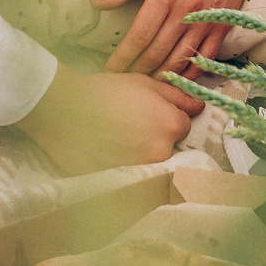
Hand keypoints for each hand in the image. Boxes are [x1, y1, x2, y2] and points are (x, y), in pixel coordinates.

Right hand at [15, 67, 198, 174]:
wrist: (65, 110)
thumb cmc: (106, 91)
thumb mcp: (146, 84)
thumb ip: (177, 97)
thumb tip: (200, 106)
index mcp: (171, 126)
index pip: (184, 126)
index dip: (167, 117)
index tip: (149, 112)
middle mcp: (161, 152)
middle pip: (168, 147)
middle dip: (155, 137)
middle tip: (131, 124)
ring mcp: (140, 169)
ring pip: (150, 161)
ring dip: (140, 152)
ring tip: (116, 137)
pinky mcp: (120, 181)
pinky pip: (131, 174)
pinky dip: (124, 165)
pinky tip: (108, 150)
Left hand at [95, 0, 259, 81]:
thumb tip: (97, 3)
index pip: (140, 35)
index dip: (123, 57)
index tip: (109, 70)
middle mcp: (188, 9)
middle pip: (158, 52)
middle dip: (137, 70)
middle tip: (123, 81)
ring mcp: (208, 19)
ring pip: (181, 59)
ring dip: (161, 76)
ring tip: (144, 83)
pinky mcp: (224, 23)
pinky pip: (206, 57)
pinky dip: (190, 73)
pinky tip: (177, 79)